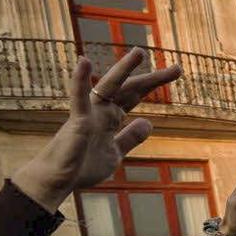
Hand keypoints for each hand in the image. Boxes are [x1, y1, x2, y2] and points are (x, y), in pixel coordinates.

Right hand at [10, 48, 183, 210]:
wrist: (57, 181)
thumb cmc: (82, 166)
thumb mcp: (115, 153)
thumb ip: (130, 137)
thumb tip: (149, 122)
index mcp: (110, 117)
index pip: (135, 96)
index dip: (153, 83)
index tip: (176, 71)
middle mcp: (101, 111)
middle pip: (129, 89)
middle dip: (152, 79)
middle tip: (178, 68)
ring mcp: (89, 114)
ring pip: (108, 88)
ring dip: (123, 70)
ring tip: (139, 53)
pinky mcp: (77, 122)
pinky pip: (78, 98)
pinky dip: (79, 80)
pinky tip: (83, 62)